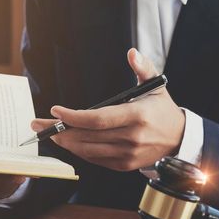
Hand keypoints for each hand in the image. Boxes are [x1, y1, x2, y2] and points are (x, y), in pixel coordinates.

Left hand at [31, 48, 184, 170]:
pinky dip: (79, 151)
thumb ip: (143, 67)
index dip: (73, 117)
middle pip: (87, 136)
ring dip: (66, 142)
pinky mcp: (124, 165)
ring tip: (50, 133)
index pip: (97, 119)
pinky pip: (95, 159)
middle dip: (60, 130)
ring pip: (87, 150)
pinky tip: (69, 142)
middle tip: (39, 124)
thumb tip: (132, 53)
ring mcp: (127, 154)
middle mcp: (131, 138)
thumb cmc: (162, 109)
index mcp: (137, 116)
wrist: (179, 138)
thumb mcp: (156, 85)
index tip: (55, 111)